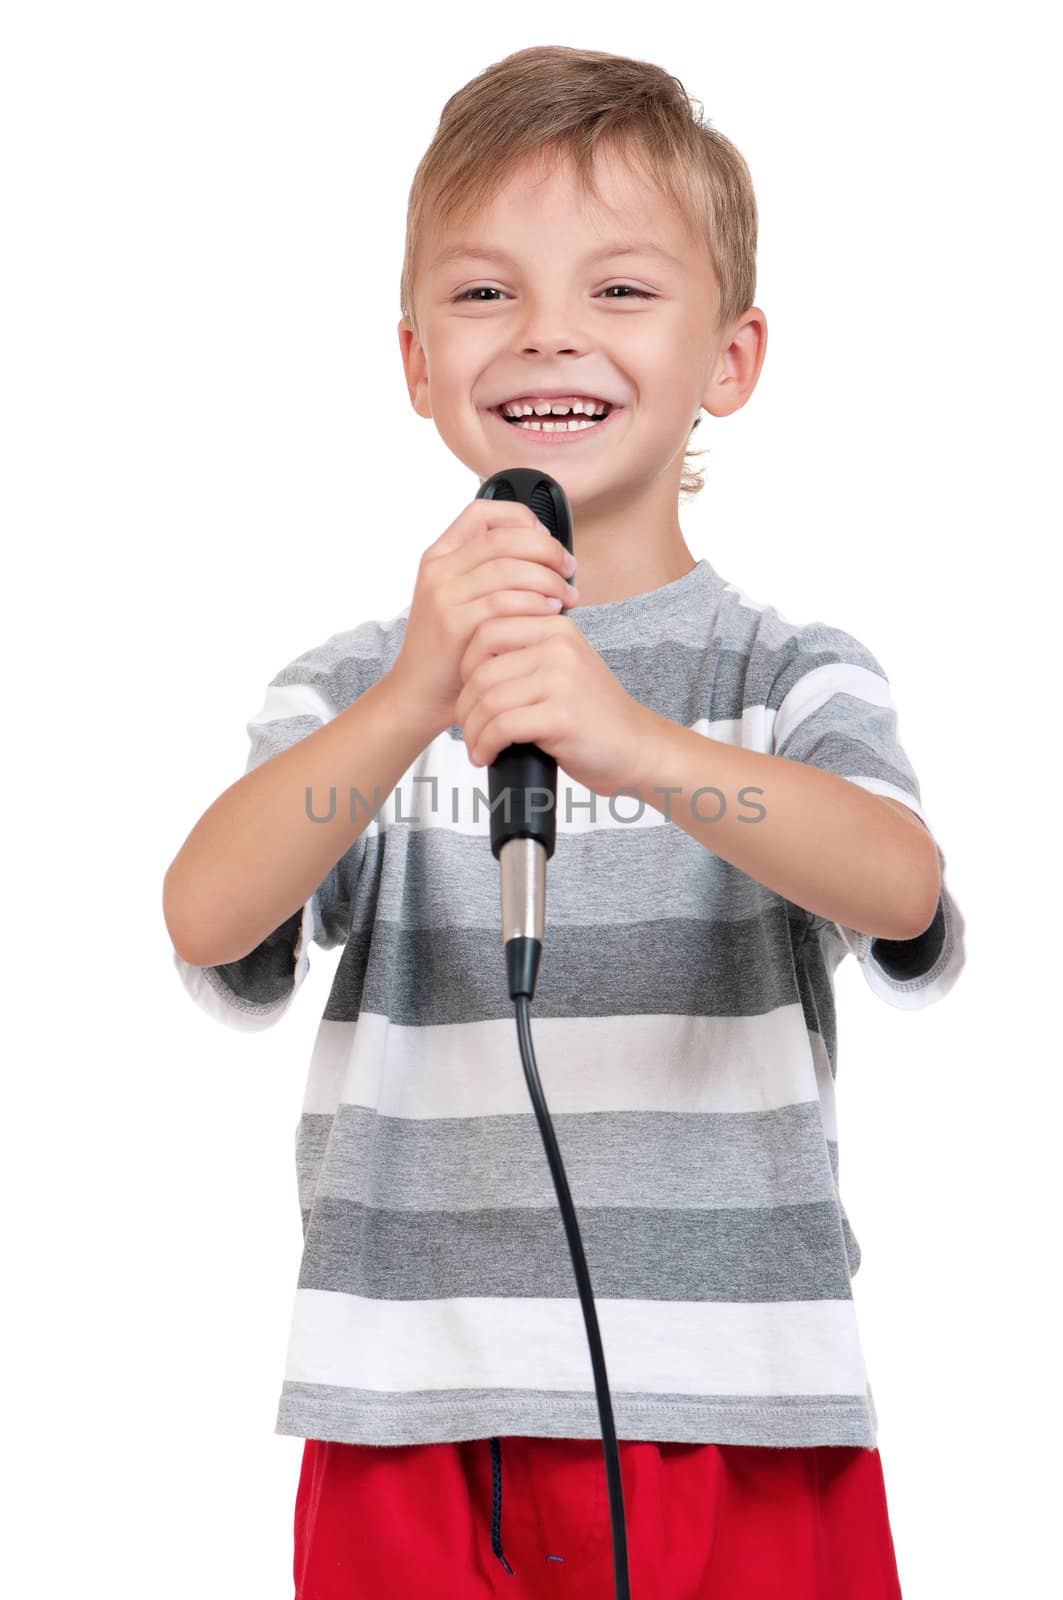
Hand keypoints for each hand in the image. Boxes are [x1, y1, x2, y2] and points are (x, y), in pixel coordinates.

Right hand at [390, 497, 577, 736]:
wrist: (420, 692)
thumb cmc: (453, 648)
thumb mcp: (463, 599)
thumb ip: (490, 573)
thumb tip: (545, 550)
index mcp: (440, 555)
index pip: (482, 513)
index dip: (521, 518)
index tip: (546, 538)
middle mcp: (438, 569)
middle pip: (503, 539)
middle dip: (546, 549)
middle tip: (569, 569)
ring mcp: (442, 595)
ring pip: (508, 568)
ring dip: (548, 579)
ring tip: (568, 596)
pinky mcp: (453, 624)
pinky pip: (504, 602)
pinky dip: (535, 603)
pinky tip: (552, 612)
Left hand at [456, 611, 655, 798]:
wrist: (637, 748)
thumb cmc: (594, 715)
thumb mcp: (564, 668)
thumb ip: (527, 653)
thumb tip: (467, 660)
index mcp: (557, 628)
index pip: (487, 630)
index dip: (465, 665)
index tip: (469, 693)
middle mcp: (559, 646)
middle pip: (481, 669)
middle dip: (464, 704)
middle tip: (467, 726)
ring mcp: (561, 679)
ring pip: (488, 700)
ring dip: (472, 730)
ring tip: (476, 746)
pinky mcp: (561, 716)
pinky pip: (502, 726)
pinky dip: (485, 745)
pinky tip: (486, 756)